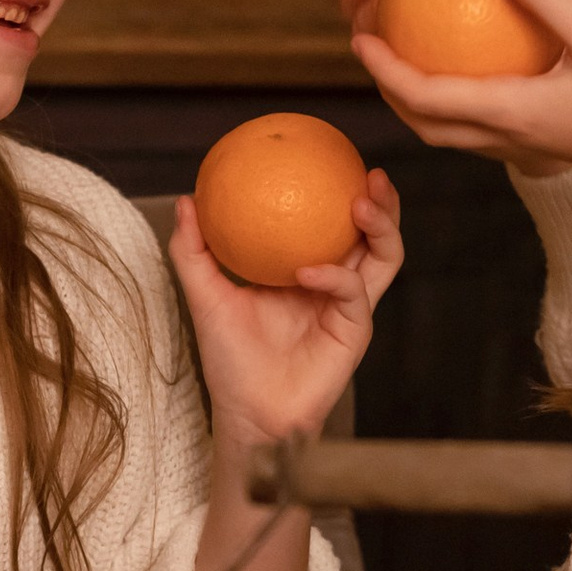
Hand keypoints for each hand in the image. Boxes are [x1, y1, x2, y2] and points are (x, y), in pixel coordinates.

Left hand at [168, 171, 404, 449]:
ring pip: (384, 258)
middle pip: (375, 235)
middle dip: (382, 202)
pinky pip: (351, 292)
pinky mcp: (354, 332)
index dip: (343, 192)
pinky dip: (333, 276)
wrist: (248, 413)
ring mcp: (349, 308)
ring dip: (381, 227)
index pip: (335, 225)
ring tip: (362, 203)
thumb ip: (195, 251)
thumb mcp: (206, 296)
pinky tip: (308, 270)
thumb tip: (187, 200)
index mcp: (309, 271)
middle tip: (368, 174)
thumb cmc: (229, 359)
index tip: (336, 157)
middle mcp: (336, 285)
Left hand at [351, 0, 571, 175]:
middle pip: (419, 115)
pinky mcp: (536, 137)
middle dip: (383, 76)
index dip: (383, 67)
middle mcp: (501, 135)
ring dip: (411, 86)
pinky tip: (463, 46)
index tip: (359, 33)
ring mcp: (517, 141)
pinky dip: (451, 86)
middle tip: (367, 27)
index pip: (422, 95)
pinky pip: (476, 113)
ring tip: (398, 38)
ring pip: (443, 121)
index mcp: (506, 113)